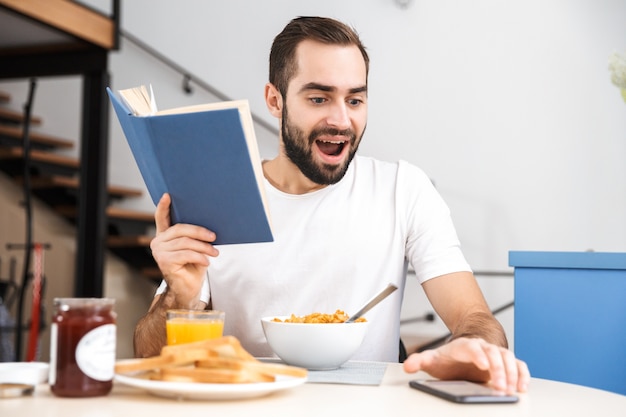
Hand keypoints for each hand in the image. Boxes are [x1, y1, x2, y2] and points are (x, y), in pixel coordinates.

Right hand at [150, 193, 219, 306]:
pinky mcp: (164, 262)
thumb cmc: (193, 267)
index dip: (164, 206)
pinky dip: (200, 257)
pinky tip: (206, 262)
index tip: (168, 195)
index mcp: (165, 236)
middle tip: (214, 237)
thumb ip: (193, 236)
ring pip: (186, 242)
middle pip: (180, 229)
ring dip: (204, 247)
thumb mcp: (195, 248)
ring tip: (215, 252)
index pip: (161, 218)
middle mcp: (158, 242)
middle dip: (199, 232)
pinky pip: (186, 254)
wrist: (188, 290)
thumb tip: (208, 226)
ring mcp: (159, 252)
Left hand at [403, 337, 529, 393]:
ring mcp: (495, 354)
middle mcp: (482, 347)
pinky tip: (522, 387)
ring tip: (512, 390)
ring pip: (507, 358)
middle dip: (498, 370)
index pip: (472, 347)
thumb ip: (420, 361)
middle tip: (499, 387)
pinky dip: (522, 374)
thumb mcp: (433, 359)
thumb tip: (407, 365)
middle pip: (493, 353)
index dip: (478, 354)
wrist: (464, 350)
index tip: (483, 365)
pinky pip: (518, 364)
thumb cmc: (449, 358)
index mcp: (463, 346)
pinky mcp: (505, 362)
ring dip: (511, 373)